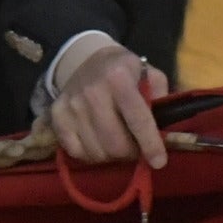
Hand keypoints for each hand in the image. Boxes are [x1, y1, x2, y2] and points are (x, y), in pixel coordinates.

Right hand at [46, 39, 172, 169]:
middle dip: (131, 153)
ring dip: (112, 155)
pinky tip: (99, 143)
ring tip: (118, 143)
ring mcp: (71, 105)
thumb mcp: (150, 75)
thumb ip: (161, 100)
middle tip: (136, 148)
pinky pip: (77, 153)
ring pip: (97, 152)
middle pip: (115, 143)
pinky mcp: (57, 117)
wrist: (87, 60)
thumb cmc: (125, 72)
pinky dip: (92, 155)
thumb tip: (165, 133)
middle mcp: (92, 91)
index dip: (150, 144)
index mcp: (119, 78)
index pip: (137, 118)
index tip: (159, 162)